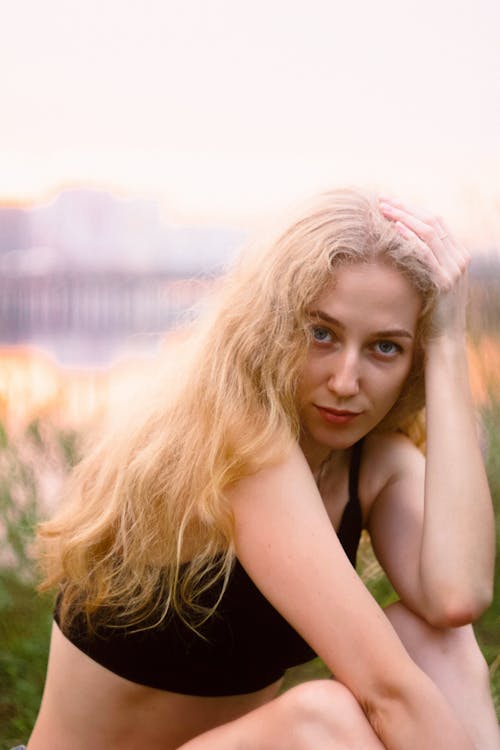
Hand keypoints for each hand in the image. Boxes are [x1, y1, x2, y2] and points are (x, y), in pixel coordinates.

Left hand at [378, 197, 469, 338]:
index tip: (391, 203)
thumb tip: (402, 244)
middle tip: (382, 201)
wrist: (444, 340)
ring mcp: (455, 269)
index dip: (412, 209)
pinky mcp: (445, 281)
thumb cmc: (431, 312)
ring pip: (429, 232)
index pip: (436, 222)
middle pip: (432, 221)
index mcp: (458, 254)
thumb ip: (424, 263)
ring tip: (383, 210)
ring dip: (404, 217)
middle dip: (406, 208)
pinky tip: (394, 229)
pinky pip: (426, 252)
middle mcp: (460, 258)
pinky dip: (410, 237)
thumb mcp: (431, 281)